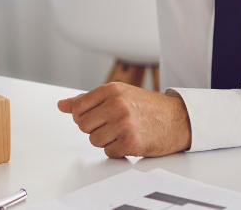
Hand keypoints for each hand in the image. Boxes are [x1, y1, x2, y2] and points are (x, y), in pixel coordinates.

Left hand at [57, 82, 191, 157]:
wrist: (179, 119)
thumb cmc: (146, 106)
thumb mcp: (118, 94)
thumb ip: (87, 100)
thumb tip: (62, 105)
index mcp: (111, 89)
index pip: (77, 108)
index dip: (83, 117)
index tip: (96, 117)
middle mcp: (117, 104)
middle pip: (83, 126)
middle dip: (94, 129)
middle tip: (112, 125)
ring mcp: (124, 123)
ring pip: (94, 140)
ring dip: (106, 140)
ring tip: (122, 132)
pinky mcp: (132, 142)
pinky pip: (109, 152)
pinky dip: (117, 150)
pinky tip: (130, 141)